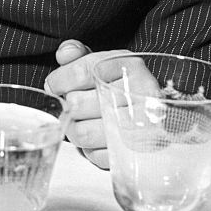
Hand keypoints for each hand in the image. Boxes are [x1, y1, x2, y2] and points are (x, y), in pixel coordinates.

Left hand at [44, 40, 132, 169]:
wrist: (156, 113)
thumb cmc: (123, 87)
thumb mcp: (105, 63)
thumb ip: (79, 55)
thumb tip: (65, 54)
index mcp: (127, 66)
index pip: (81, 72)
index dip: (59, 80)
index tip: (53, 85)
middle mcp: (137, 93)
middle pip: (78, 103)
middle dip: (67, 106)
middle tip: (70, 106)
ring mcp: (139, 126)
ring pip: (83, 133)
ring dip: (74, 129)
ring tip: (80, 122)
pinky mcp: (137, 153)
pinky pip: (97, 156)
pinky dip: (89, 150)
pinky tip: (96, 139)